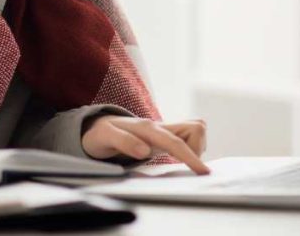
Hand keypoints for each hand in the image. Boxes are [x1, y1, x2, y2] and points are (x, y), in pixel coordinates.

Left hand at [81, 116, 209, 174]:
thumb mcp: (104, 137)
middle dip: (198, 149)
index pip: (175, 142)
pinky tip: (178, 158)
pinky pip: (189, 138)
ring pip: (195, 131)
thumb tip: (145, 150)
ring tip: (178, 161)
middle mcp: (159, 126)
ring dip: (195, 148)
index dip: (191, 156)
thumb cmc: (100, 134)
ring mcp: (163, 130)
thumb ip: (123, 141)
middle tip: (184, 165)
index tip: (203, 171)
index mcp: (147, 128)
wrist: (96, 126)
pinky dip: (191, 148)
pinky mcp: (165, 136)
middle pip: (196, 128)